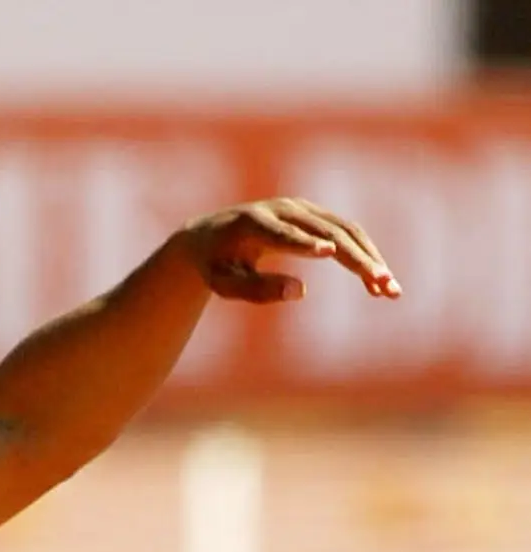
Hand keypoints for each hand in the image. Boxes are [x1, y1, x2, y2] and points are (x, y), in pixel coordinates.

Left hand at [182, 199, 399, 305]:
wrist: (212, 236)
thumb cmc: (215, 266)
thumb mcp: (223, 284)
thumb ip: (254, 289)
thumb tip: (301, 291)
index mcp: (254, 223)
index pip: (284, 234)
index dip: (306, 243)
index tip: (329, 253)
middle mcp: (284, 209)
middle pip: (328, 232)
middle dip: (358, 260)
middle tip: (384, 286)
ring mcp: (303, 209)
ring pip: (345, 230)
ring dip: (370, 258)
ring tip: (390, 290)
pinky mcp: (314, 215)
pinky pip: (345, 233)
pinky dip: (363, 255)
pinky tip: (377, 282)